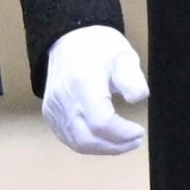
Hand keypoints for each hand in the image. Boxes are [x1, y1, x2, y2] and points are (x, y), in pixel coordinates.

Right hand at [42, 26, 148, 154]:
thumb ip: (131, 77)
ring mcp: (53, 108)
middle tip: (134, 140)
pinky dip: (89, 144)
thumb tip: (137, 98)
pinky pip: (68, 138)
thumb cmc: (98, 47)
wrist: (68, 40)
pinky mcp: (50, 114)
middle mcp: (63, 98)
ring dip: (103, 148)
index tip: (139, 131)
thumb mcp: (123, 54)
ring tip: (122, 142)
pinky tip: (104, 140)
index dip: (122, 133)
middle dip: (115, 146)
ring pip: (78, 142)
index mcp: (82, 81)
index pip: (100, 121)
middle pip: (87, 138)